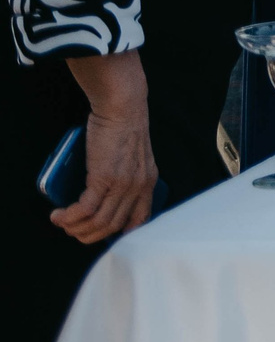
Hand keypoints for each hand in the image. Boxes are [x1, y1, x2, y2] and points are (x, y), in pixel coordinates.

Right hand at [55, 52, 155, 243]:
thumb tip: (101, 192)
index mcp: (148, 181)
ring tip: (62, 222)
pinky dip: (69, 217)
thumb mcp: (134, 156)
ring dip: (75, 228)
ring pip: (98, 222)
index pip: (140, 218)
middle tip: (73, 230)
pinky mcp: (104, 178)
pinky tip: (58, 215)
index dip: (120, 232)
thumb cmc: (123, 126)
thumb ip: (126, 175)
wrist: (123, 107)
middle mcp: (138, 186)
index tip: (101, 233)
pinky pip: (85, 209)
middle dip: (89, 234)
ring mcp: (122, 184)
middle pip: (113, 225)